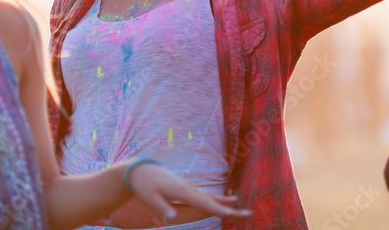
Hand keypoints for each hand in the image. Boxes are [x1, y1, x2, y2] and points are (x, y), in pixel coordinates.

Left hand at [126, 163, 251, 222]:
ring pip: (211, 196)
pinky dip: (216, 198)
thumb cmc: (144, 187)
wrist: (140, 170)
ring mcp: (189, 186)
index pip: (205, 204)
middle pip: (213, 201)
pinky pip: (205, 194)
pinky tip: (224, 199)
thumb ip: (162, 208)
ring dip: (225, 202)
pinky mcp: (186, 187)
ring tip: (240, 205)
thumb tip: (171, 219)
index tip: (234, 214)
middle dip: (230, 208)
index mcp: (183, 192)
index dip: (220, 210)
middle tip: (248, 214)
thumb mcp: (151, 199)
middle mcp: (190, 188)